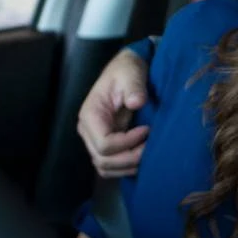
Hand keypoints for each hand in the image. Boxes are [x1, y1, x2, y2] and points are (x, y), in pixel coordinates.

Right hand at [76, 49, 149, 177]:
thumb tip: (136, 102)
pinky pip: (110, 166)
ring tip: (147, 154)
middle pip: (103, 160)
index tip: (146, 130)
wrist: (126, 70)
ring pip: (104, 167)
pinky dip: (124, 168)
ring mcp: (94, 140)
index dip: (127, 143)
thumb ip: (133, 87)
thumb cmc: (126, 70)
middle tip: (150, 146)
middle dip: (129, 158)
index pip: (104, 144)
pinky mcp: (104, 144)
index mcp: (90, 115)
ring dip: (127, 166)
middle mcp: (88, 131)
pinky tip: (141, 158)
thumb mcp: (131, 73)